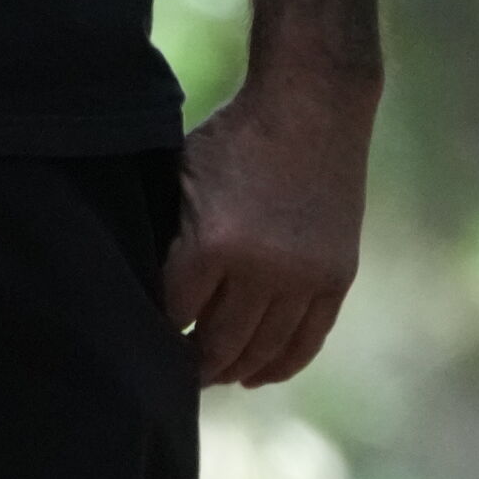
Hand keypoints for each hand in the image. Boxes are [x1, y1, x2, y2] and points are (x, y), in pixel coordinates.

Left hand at [166, 80, 371, 386]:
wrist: (314, 103)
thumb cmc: (235, 136)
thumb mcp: (182, 179)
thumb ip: (170, 238)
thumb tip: (146, 295)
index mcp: (212, 245)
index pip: (174, 315)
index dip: (158, 331)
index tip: (142, 344)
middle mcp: (262, 270)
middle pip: (217, 344)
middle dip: (192, 364)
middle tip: (173, 374)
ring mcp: (304, 277)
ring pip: (263, 351)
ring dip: (234, 370)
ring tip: (212, 375)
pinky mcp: (337, 276)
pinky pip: (308, 341)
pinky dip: (281, 365)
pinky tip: (257, 375)